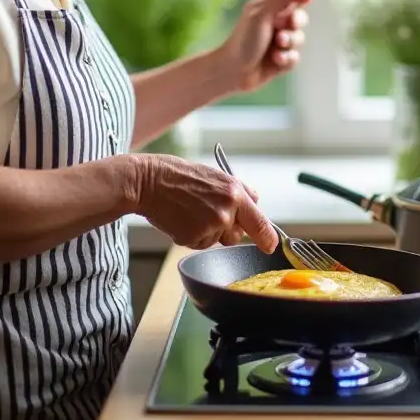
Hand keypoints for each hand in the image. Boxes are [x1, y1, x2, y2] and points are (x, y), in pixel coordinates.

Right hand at [132, 154, 277, 252]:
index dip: (268, 238)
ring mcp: (210, 226)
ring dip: (207, 232)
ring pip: (216, 240)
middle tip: (206, 212)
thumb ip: (239, 190)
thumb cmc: (179, 175)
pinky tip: (181, 218)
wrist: (149, 182)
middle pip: (237, 235)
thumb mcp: (215, 174)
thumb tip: (256, 199)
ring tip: (190, 211)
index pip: (261, 223)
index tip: (271, 246)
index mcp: (235, 193)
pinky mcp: (193, 238)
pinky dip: (191, 236)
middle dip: (227, 230)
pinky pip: (199, 244)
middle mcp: (226, 211)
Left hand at [219, 0, 314, 94]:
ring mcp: (278, 43)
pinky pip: (295, 57)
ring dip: (289, 43)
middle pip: (300, 19)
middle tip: (282, 31)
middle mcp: (274, 23)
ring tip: (276, 48)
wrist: (233, 71)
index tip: (295, 8)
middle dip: (294, 26)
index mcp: (268, 8)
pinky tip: (275, 60)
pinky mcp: (281, 60)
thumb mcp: (262, 13)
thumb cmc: (244, 39)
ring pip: (299, 39)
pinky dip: (286, 59)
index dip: (299, 3)